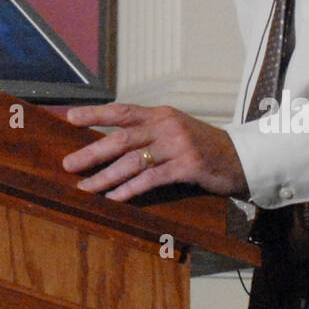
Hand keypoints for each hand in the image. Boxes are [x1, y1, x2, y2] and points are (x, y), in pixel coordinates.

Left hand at [60, 103, 247, 201]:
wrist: (240, 158)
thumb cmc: (202, 145)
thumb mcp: (175, 130)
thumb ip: (148, 132)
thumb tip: (110, 142)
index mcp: (160, 114)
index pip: (122, 110)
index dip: (95, 113)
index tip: (70, 117)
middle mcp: (166, 125)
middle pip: (122, 137)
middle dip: (92, 151)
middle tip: (68, 163)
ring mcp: (178, 145)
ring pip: (133, 161)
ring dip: (106, 176)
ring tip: (85, 187)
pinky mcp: (188, 166)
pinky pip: (152, 179)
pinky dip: (130, 189)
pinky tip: (114, 198)